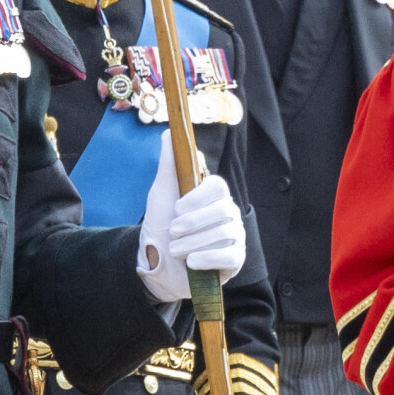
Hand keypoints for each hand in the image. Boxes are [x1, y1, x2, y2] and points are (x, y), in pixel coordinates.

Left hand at [137, 130, 245, 302]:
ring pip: (224, 233)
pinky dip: (207, 258)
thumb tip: (169, 132)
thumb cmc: (162, 223)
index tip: (177, 208)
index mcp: (213, 194)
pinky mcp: (235, 259)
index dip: (198, 198)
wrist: (158, 263)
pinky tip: (191, 262)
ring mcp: (234, 235)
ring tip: (175, 249)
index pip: (218, 186)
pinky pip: (230, 256)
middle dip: (193, 223)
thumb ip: (169, 163)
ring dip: (193, 243)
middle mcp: (228, 212)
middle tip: (172, 231)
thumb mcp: (161, 192)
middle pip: (223, 210)